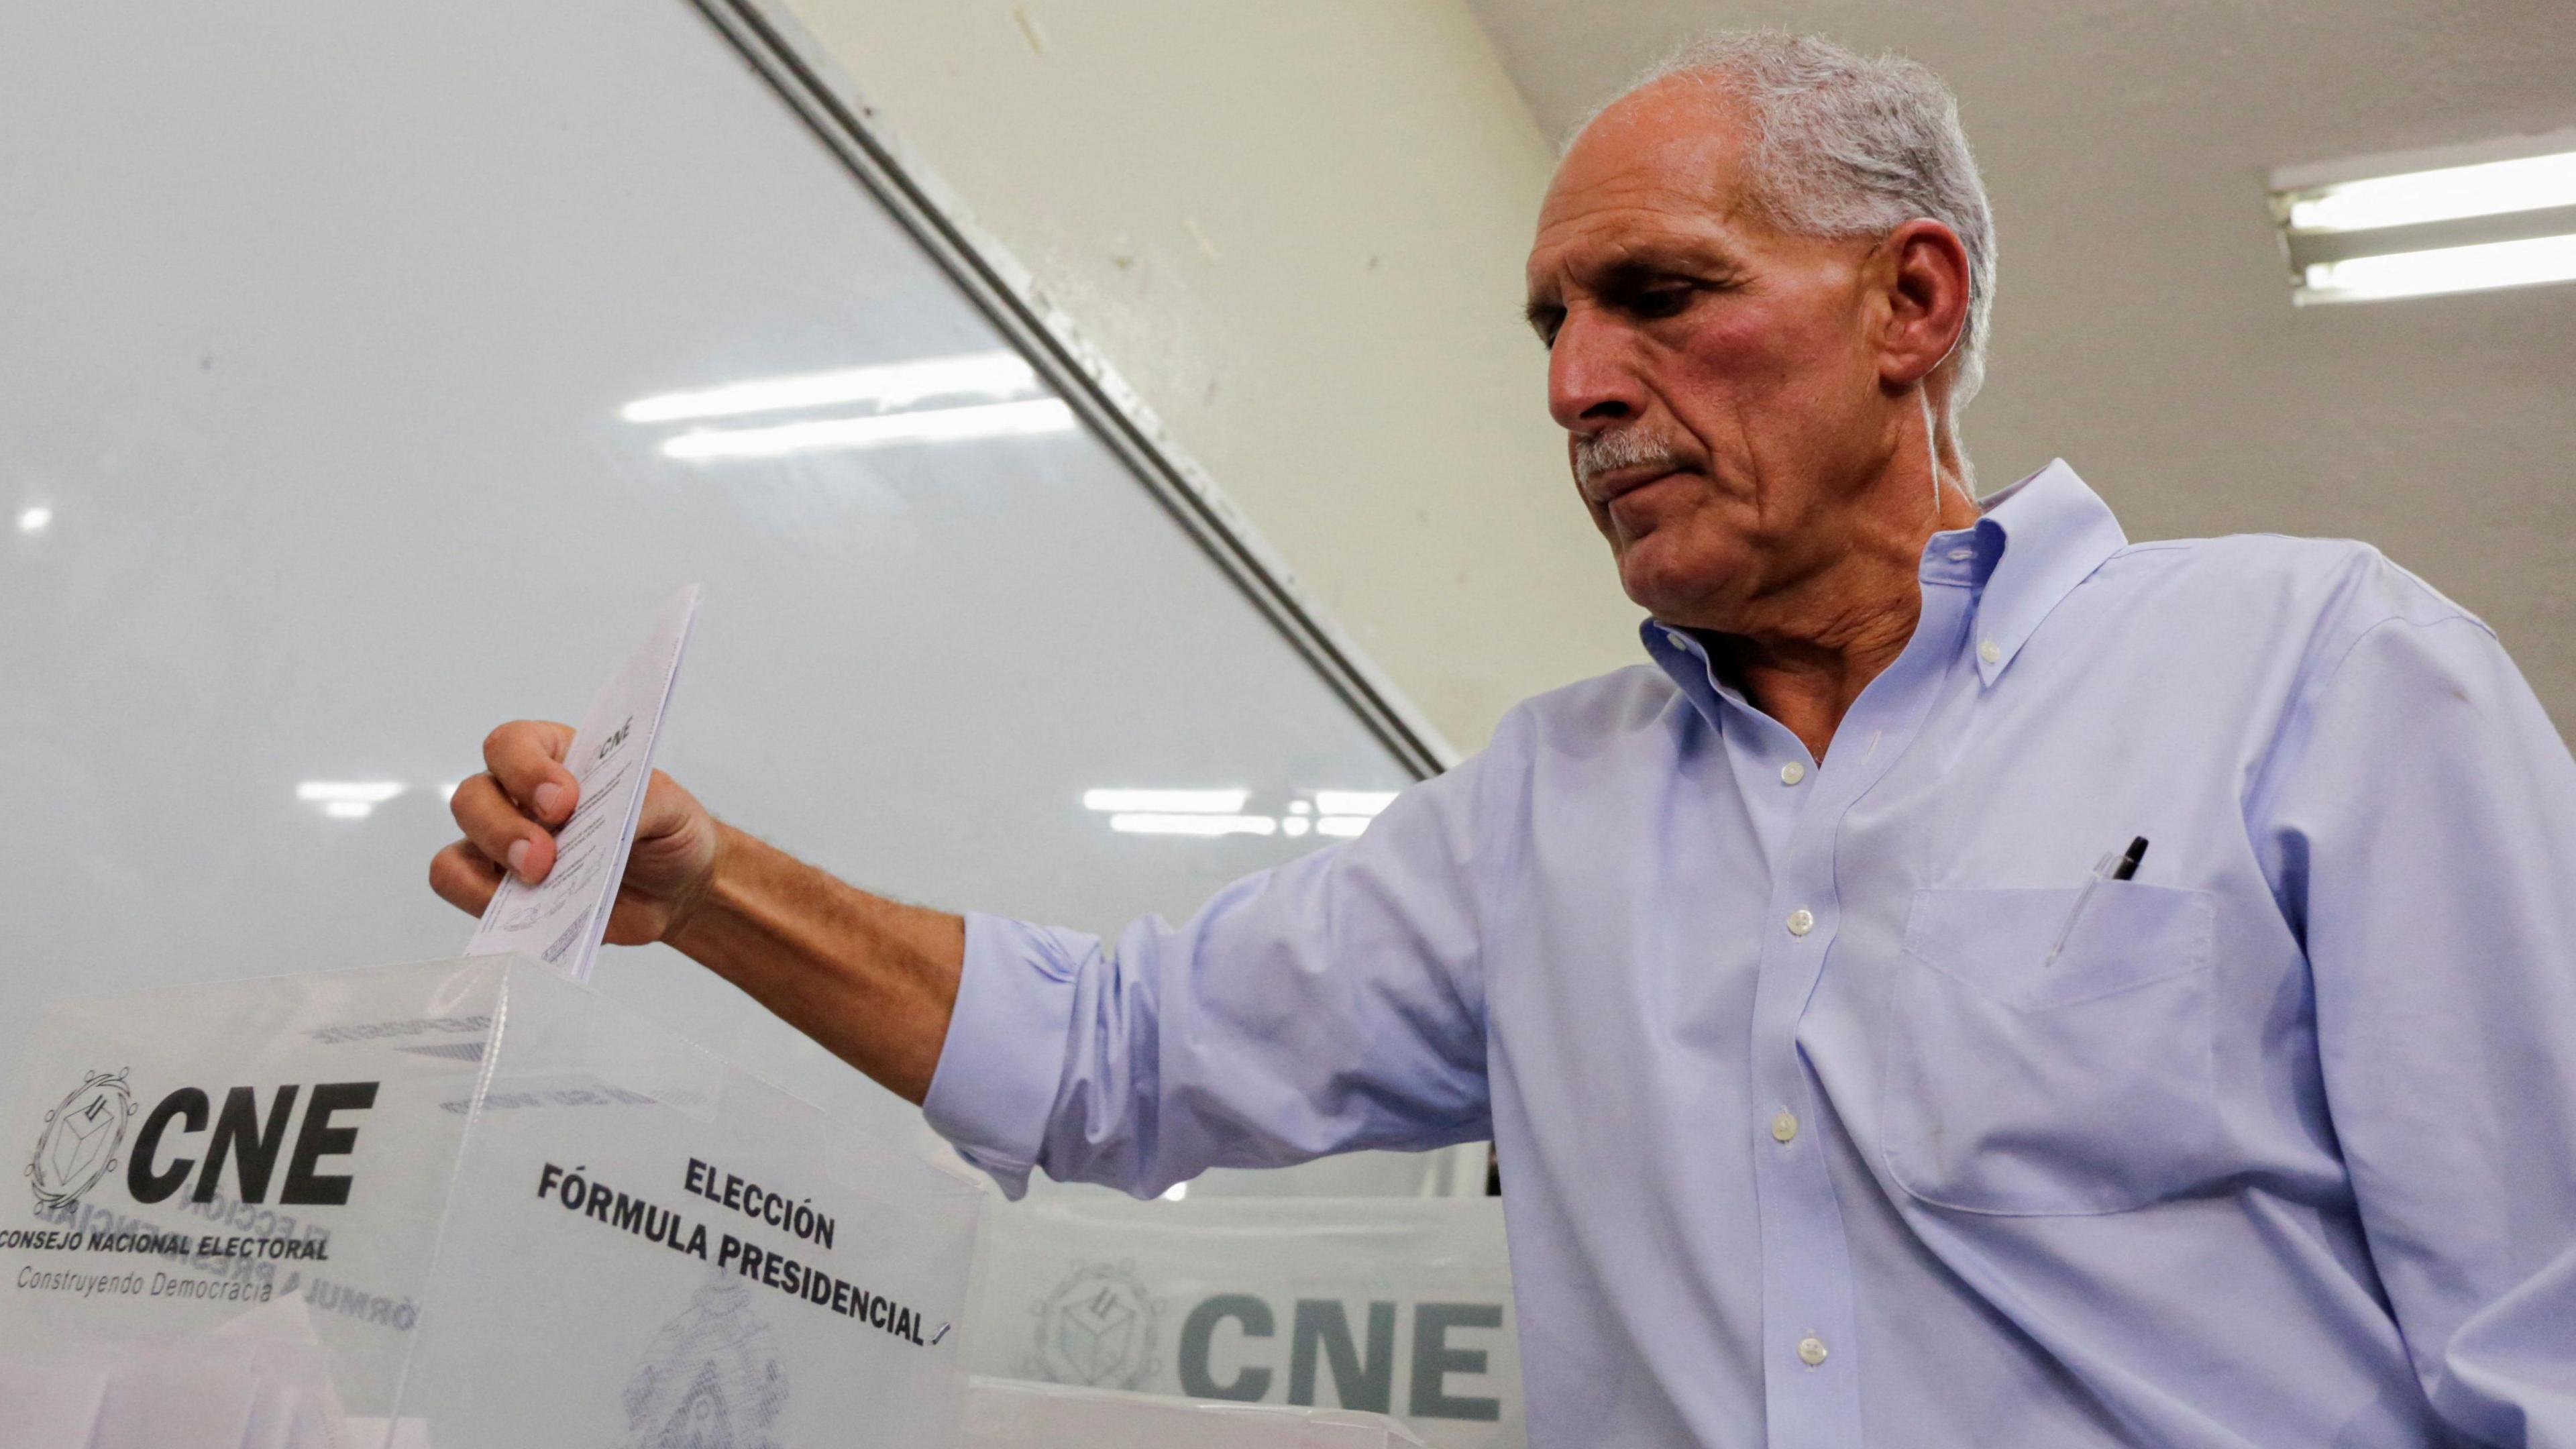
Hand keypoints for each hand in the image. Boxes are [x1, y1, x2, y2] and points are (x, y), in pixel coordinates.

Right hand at [428, 720, 723, 945]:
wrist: (677, 889)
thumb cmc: (666, 831)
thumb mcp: (670, 806)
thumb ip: (642, 802)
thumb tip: (610, 816)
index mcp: (555, 757)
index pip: (511, 745)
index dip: (525, 770)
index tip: (564, 801)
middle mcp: (515, 797)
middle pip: (471, 797)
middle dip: (502, 829)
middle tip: (545, 857)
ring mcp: (502, 848)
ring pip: (457, 850)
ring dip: (492, 871)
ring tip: (539, 883)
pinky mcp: (502, 895)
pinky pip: (465, 895)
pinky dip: (483, 904)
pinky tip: (527, 911)